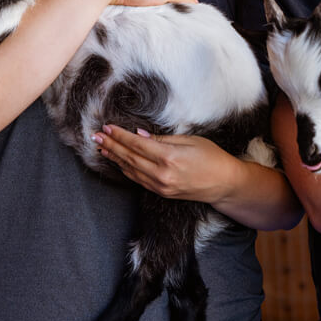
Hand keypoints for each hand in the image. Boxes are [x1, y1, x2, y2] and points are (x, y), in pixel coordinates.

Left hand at [93, 125, 235, 202]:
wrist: (224, 184)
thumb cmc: (212, 157)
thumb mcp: (189, 140)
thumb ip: (161, 139)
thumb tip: (139, 134)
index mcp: (169, 157)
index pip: (136, 144)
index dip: (119, 135)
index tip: (107, 127)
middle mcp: (162, 174)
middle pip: (129, 157)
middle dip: (111, 145)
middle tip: (95, 136)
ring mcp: (160, 186)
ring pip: (130, 170)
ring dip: (114, 158)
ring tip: (101, 148)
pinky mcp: (161, 192)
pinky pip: (138, 179)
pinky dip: (125, 169)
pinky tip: (118, 161)